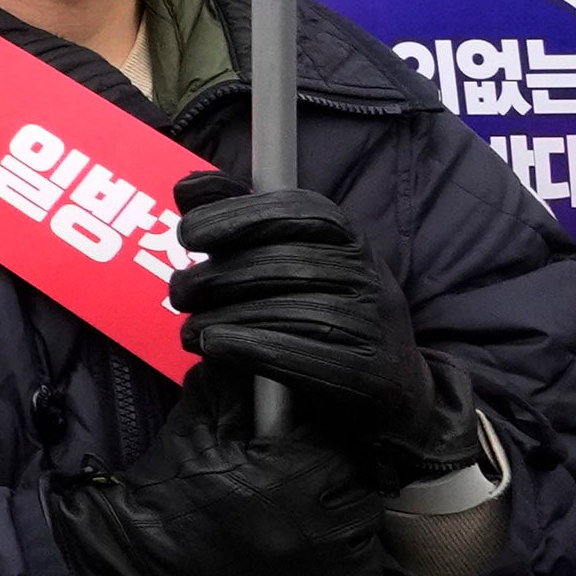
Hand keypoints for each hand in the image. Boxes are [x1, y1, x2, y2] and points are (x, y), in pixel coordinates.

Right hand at [47, 406, 389, 575]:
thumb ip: (242, 386)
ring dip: (342, 538)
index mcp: (300, 478)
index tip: (291, 461)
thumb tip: (276, 357)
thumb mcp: (201, 424)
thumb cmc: (171, 492)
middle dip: (333, 493)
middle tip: (292, 501)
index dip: (317, 453)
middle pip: (362, 496)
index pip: (343, 448)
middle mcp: (328, 532)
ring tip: (295, 538)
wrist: (143, 568)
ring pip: (368, 543)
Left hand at [163, 179, 463, 480]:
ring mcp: (372, 323)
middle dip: (216, 276)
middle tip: (181, 293)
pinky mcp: (366, 372)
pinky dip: (245, 347)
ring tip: (190, 330)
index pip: (298, 210)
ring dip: (221, 318)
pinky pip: (296, 353)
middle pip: (280, 264)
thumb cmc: (328, 309)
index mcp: (351, 238)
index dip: (239, 215)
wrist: (394, 386)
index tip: (189, 233)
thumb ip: (246, 220)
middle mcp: (368, 275)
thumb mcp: (300, 257)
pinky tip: (215, 346)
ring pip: (282, 310)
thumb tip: (188, 189)